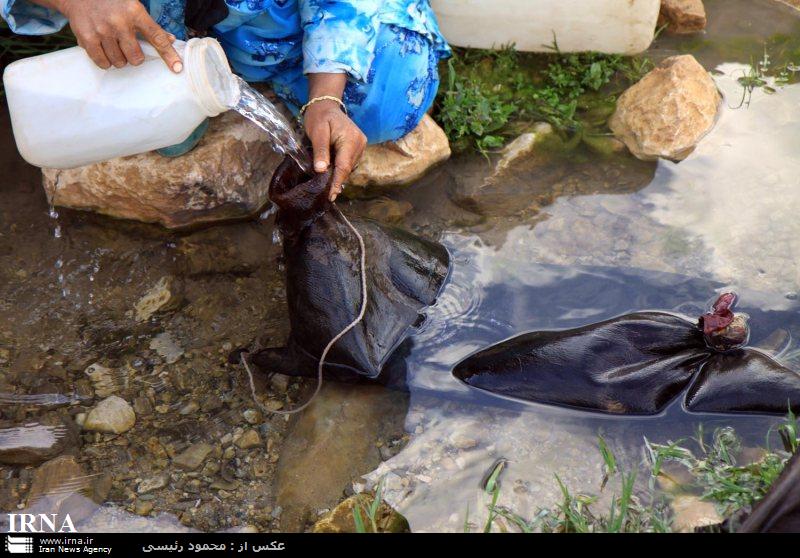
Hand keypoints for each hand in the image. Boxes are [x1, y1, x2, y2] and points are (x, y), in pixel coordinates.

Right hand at [57, 0, 181, 71]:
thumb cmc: (111, 1)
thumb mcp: (133, 6)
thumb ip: (151, 24)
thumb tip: (171, 40)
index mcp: (134, 13)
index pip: (157, 37)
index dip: (169, 55)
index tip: (177, 68)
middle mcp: (119, 22)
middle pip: (136, 58)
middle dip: (134, 57)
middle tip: (127, 47)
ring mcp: (102, 31)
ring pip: (120, 62)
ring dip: (119, 58)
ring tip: (113, 45)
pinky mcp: (87, 38)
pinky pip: (102, 63)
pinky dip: (105, 61)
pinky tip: (104, 49)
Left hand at [304, 100, 366, 201]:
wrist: (326, 105)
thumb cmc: (319, 117)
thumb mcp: (317, 132)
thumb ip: (320, 151)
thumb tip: (321, 170)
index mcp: (351, 139)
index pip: (344, 166)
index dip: (337, 182)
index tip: (331, 196)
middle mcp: (360, 144)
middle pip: (347, 168)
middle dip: (336, 181)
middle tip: (325, 194)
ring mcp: (361, 145)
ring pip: (348, 167)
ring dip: (338, 175)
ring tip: (326, 185)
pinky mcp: (358, 147)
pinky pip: (348, 162)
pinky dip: (340, 168)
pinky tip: (331, 173)